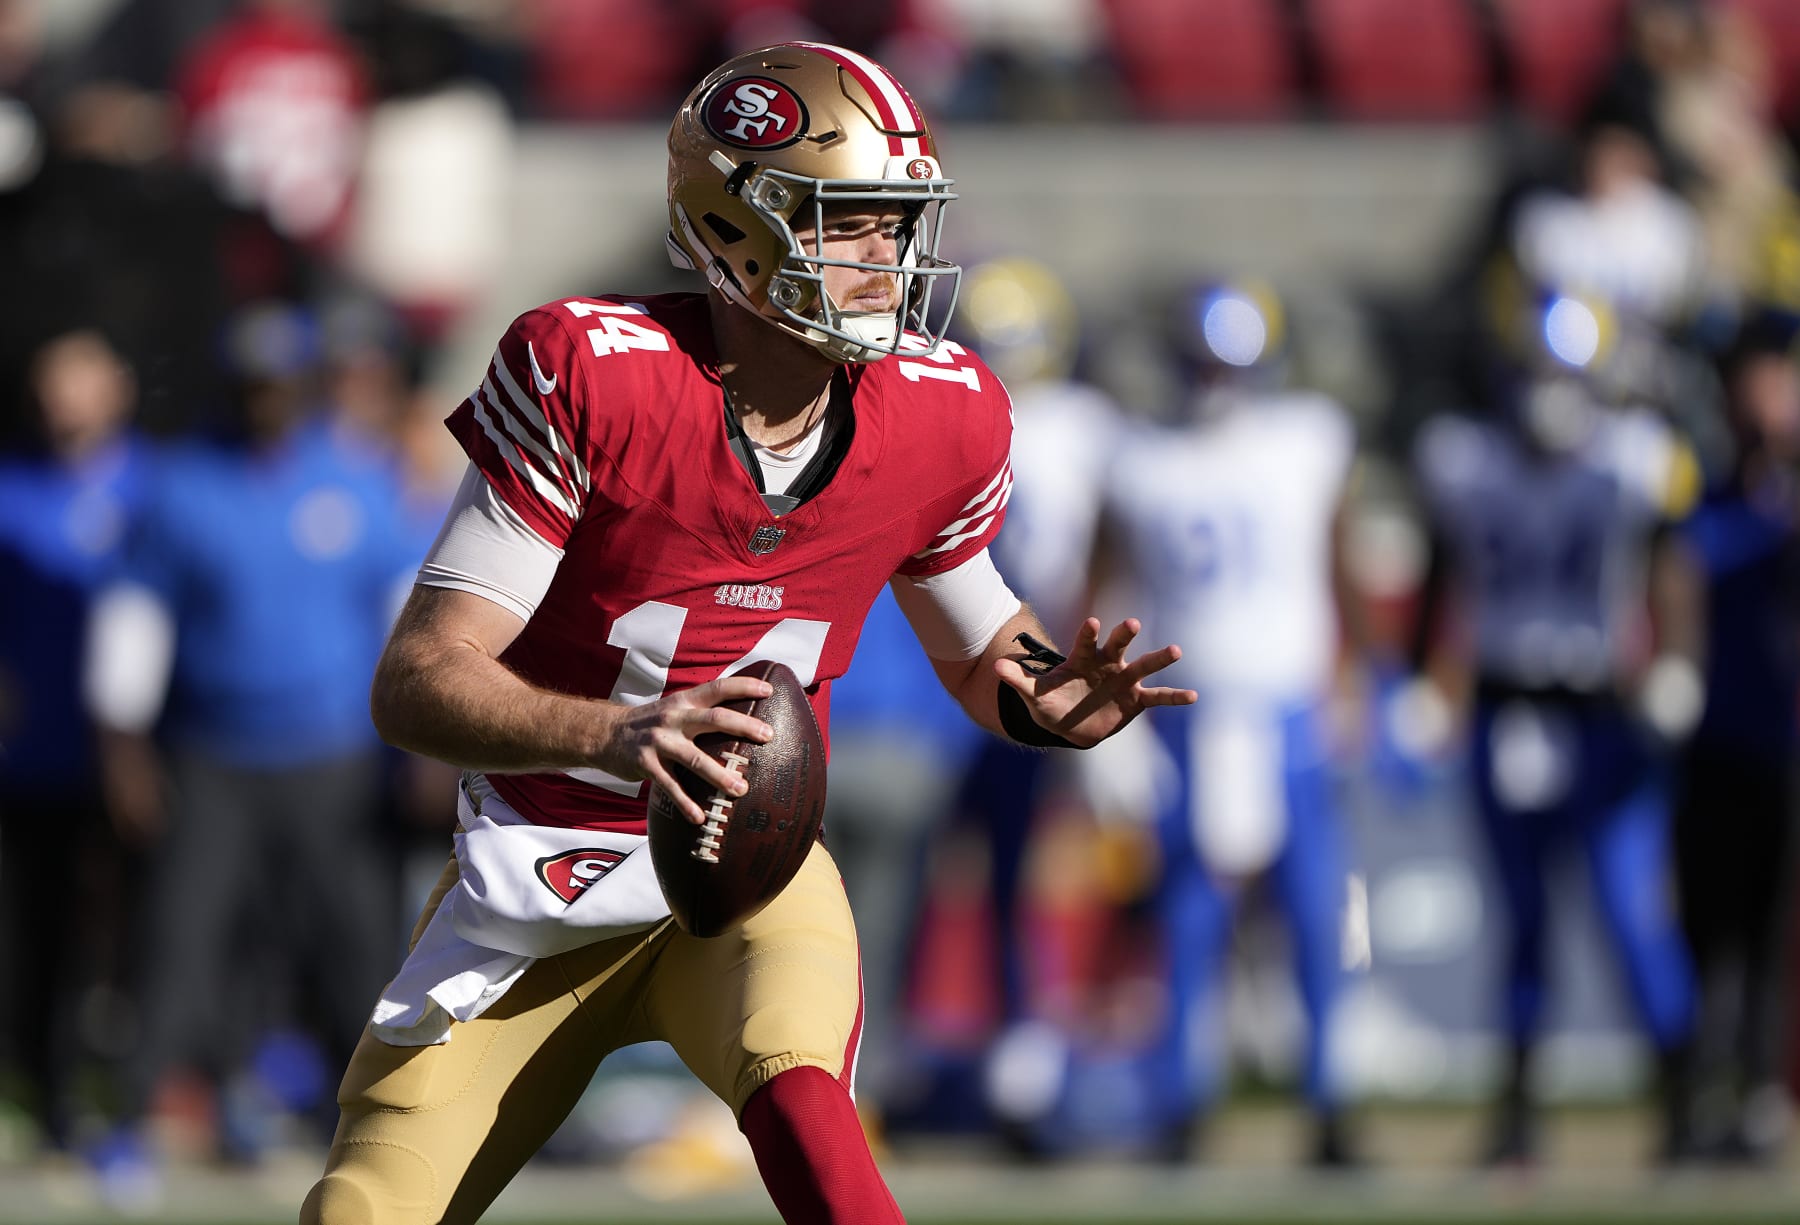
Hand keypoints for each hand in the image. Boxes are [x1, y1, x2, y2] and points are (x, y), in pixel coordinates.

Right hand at [597, 674, 774, 822]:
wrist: (604, 733)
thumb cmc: (651, 723)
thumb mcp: (674, 707)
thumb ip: (701, 710)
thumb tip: (742, 719)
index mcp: (684, 701)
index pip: (718, 688)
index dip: (743, 686)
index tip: (769, 690)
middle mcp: (673, 717)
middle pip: (713, 719)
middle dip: (743, 726)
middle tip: (769, 736)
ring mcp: (659, 740)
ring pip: (695, 758)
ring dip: (720, 774)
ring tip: (741, 789)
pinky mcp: (645, 764)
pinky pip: (670, 785)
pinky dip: (686, 803)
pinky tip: (700, 818)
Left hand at [995, 617, 1196, 747]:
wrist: (1070, 725)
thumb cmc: (1051, 703)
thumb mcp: (1034, 694)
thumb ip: (1019, 680)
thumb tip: (996, 667)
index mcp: (1082, 659)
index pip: (1085, 642)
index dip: (1089, 633)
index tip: (1093, 623)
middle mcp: (1107, 664)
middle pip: (1118, 645)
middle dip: (1124, 635)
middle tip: (1132, 623)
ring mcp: (1124, 680)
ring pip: (1143, 666)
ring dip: (1158, 659)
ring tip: (1176, 650)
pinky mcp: (1136, 700)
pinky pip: (1158, 697)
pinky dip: (1175, 697)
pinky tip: (1193, 696)